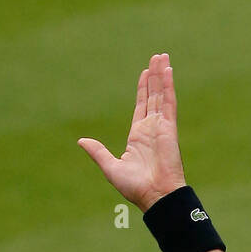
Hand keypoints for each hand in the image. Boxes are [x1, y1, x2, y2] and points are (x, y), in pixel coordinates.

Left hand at [78, 52, 186, 213]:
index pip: (142, 106)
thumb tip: (81, 141)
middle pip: (152, 96)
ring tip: (162, 56)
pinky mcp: (169, 128)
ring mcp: (161, 127)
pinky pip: (169, 102)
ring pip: (161, 95)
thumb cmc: (135, 187)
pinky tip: (168, 70)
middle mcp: (151, 129)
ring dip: (161, 75)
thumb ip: (98, 152)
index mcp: (138, 137)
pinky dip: (168, 86)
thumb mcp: (110, 167)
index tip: (145, 73)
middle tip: (157, 58)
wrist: (155, 195)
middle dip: (154, 77)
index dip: (143, 89)